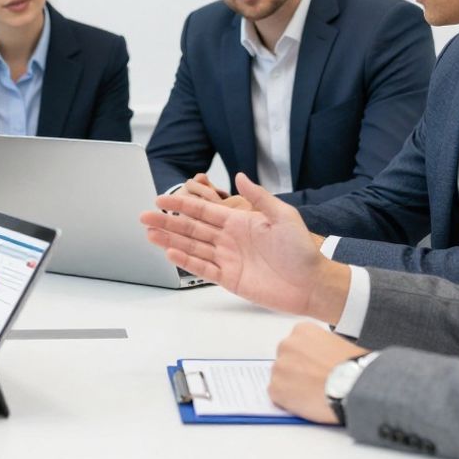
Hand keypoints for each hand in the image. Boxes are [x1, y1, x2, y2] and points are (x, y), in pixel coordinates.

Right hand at [141, 172, 349, 321]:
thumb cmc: (302, 250)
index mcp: (240, 221)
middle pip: (192, 228)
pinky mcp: (230, 278)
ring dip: (171, 240)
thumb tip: (240, 176)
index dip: (182, 204)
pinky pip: (203, 268)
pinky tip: (171, 253)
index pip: (204, 210)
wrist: (313, 283)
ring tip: (150, 234)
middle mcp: (230, 238)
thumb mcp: (283, 215)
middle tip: (145, 216)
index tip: (162, 198)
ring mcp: (228, 258)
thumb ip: (259, 197)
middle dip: (168, 222)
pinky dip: (186, 261)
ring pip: (192, 247)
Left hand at [269, 322, 368, 423]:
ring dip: (292, 386)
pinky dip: (289, 402)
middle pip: (286, 360)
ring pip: (281, 378)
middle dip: (297, 371)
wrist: (354, 385)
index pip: (297, 345)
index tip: (315, 367)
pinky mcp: (276, 388)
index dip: (307, 359)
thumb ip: (323, 348)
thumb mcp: (339, 344)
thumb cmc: (354, 367)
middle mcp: (287, 345)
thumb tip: (321, 360)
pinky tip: (307, 403)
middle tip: (314, 382)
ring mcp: (279, 367)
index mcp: (302, 331)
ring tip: (314, 395)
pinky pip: (278, 396)